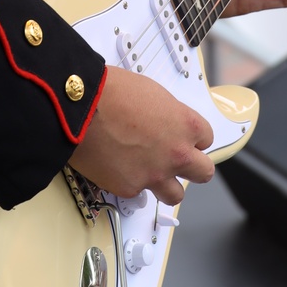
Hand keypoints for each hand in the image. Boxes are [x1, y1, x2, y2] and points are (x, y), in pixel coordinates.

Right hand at [71, 66, 214, 206]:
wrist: (81, 108)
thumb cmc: (111, 92)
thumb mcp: (151, 93)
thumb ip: (167, 115)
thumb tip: (163, 123)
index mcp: (185, 125)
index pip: (206, 139)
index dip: (191, 139)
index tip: (180, 138)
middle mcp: (177, 153)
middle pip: (203, 172)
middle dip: (192, 167)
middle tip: (175, 161)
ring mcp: (155, 174)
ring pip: (176, 194)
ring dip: (166, 185)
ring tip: (149, 173)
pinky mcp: (130, 188)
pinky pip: (137, 192)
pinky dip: (130, 182)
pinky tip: (117, 167)